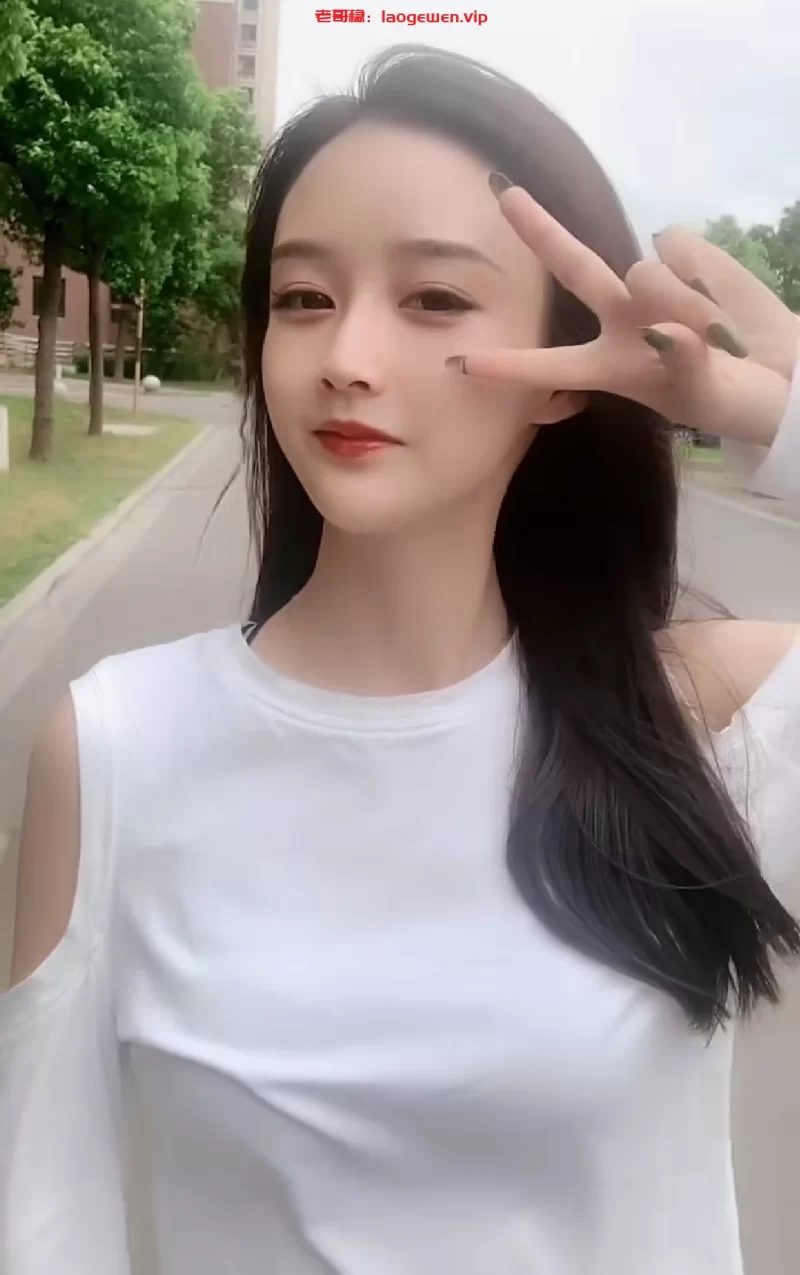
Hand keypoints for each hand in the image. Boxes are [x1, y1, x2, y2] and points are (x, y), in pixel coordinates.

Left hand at [453, 183, 799, 446]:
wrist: (779, 374)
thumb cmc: (730, 398)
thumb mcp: (705, 395)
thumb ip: (683, 365)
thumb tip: (666, 330)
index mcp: (611, 365)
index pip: (551, 365)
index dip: (508, 366)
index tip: (460, 365)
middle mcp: (622, 319)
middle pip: (575, 267)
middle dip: (540, 230)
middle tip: (503, 193)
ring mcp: (653, 286)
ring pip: (647, 273)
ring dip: (682, 303)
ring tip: (715, 332)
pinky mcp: (689, 256)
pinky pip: (686, 250)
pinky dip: (707, 274)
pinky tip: (721, 297)